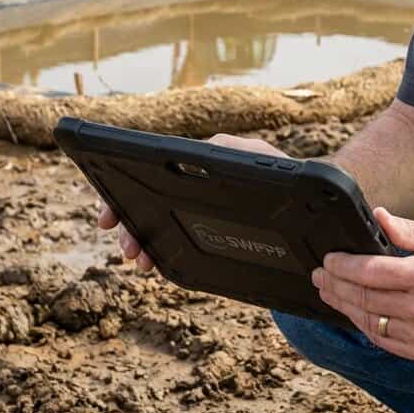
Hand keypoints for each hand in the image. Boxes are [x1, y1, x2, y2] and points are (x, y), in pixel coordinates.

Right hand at [95, 134, 288, 271]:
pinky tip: (155, 262)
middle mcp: (190, 185)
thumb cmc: (284, 173)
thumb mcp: (266, 160)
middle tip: (127, 249)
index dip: (122, 193)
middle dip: (128, 226)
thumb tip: (212, 150)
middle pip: (145, 203)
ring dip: (141, 242)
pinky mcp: (205, 229)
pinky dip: (160, 251)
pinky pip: (176, 240)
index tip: (108, 216)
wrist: (305, 206)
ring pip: (156, 225)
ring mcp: (195, 208)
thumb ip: (239, 155)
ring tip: (141, 262)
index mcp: (199, 165)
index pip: (150, 173)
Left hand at [312, 208, 413, 362]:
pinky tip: (351, 310)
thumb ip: (406, 230)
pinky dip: (362, 324)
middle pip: (365, 298)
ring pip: (369, 321)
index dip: (344, 266)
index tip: (328, 259)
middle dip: (335, 285)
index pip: (372, 272)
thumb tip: (377, 216)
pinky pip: (382, 339)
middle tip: (319, 275)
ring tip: (328, 292)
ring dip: (343, 305)